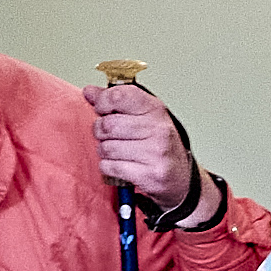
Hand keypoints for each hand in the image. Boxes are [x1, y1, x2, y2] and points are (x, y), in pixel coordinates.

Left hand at [85, 82, 199, 217]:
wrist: (180, 179)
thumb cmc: (158, 145)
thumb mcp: (143, 117)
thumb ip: (116, 102)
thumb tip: (89, 92)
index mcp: (156, 110)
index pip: (119, 96)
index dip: (103, 101)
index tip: (101, 108)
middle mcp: (158, 130)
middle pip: (108, 125)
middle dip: (100, 131)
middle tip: (108, 135)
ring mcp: (155, 154)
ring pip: (106, 147)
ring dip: (104, 151)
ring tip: (116, 152)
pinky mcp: (148, 175)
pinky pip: (110, 167)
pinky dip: (108, 167)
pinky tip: (119, 165)